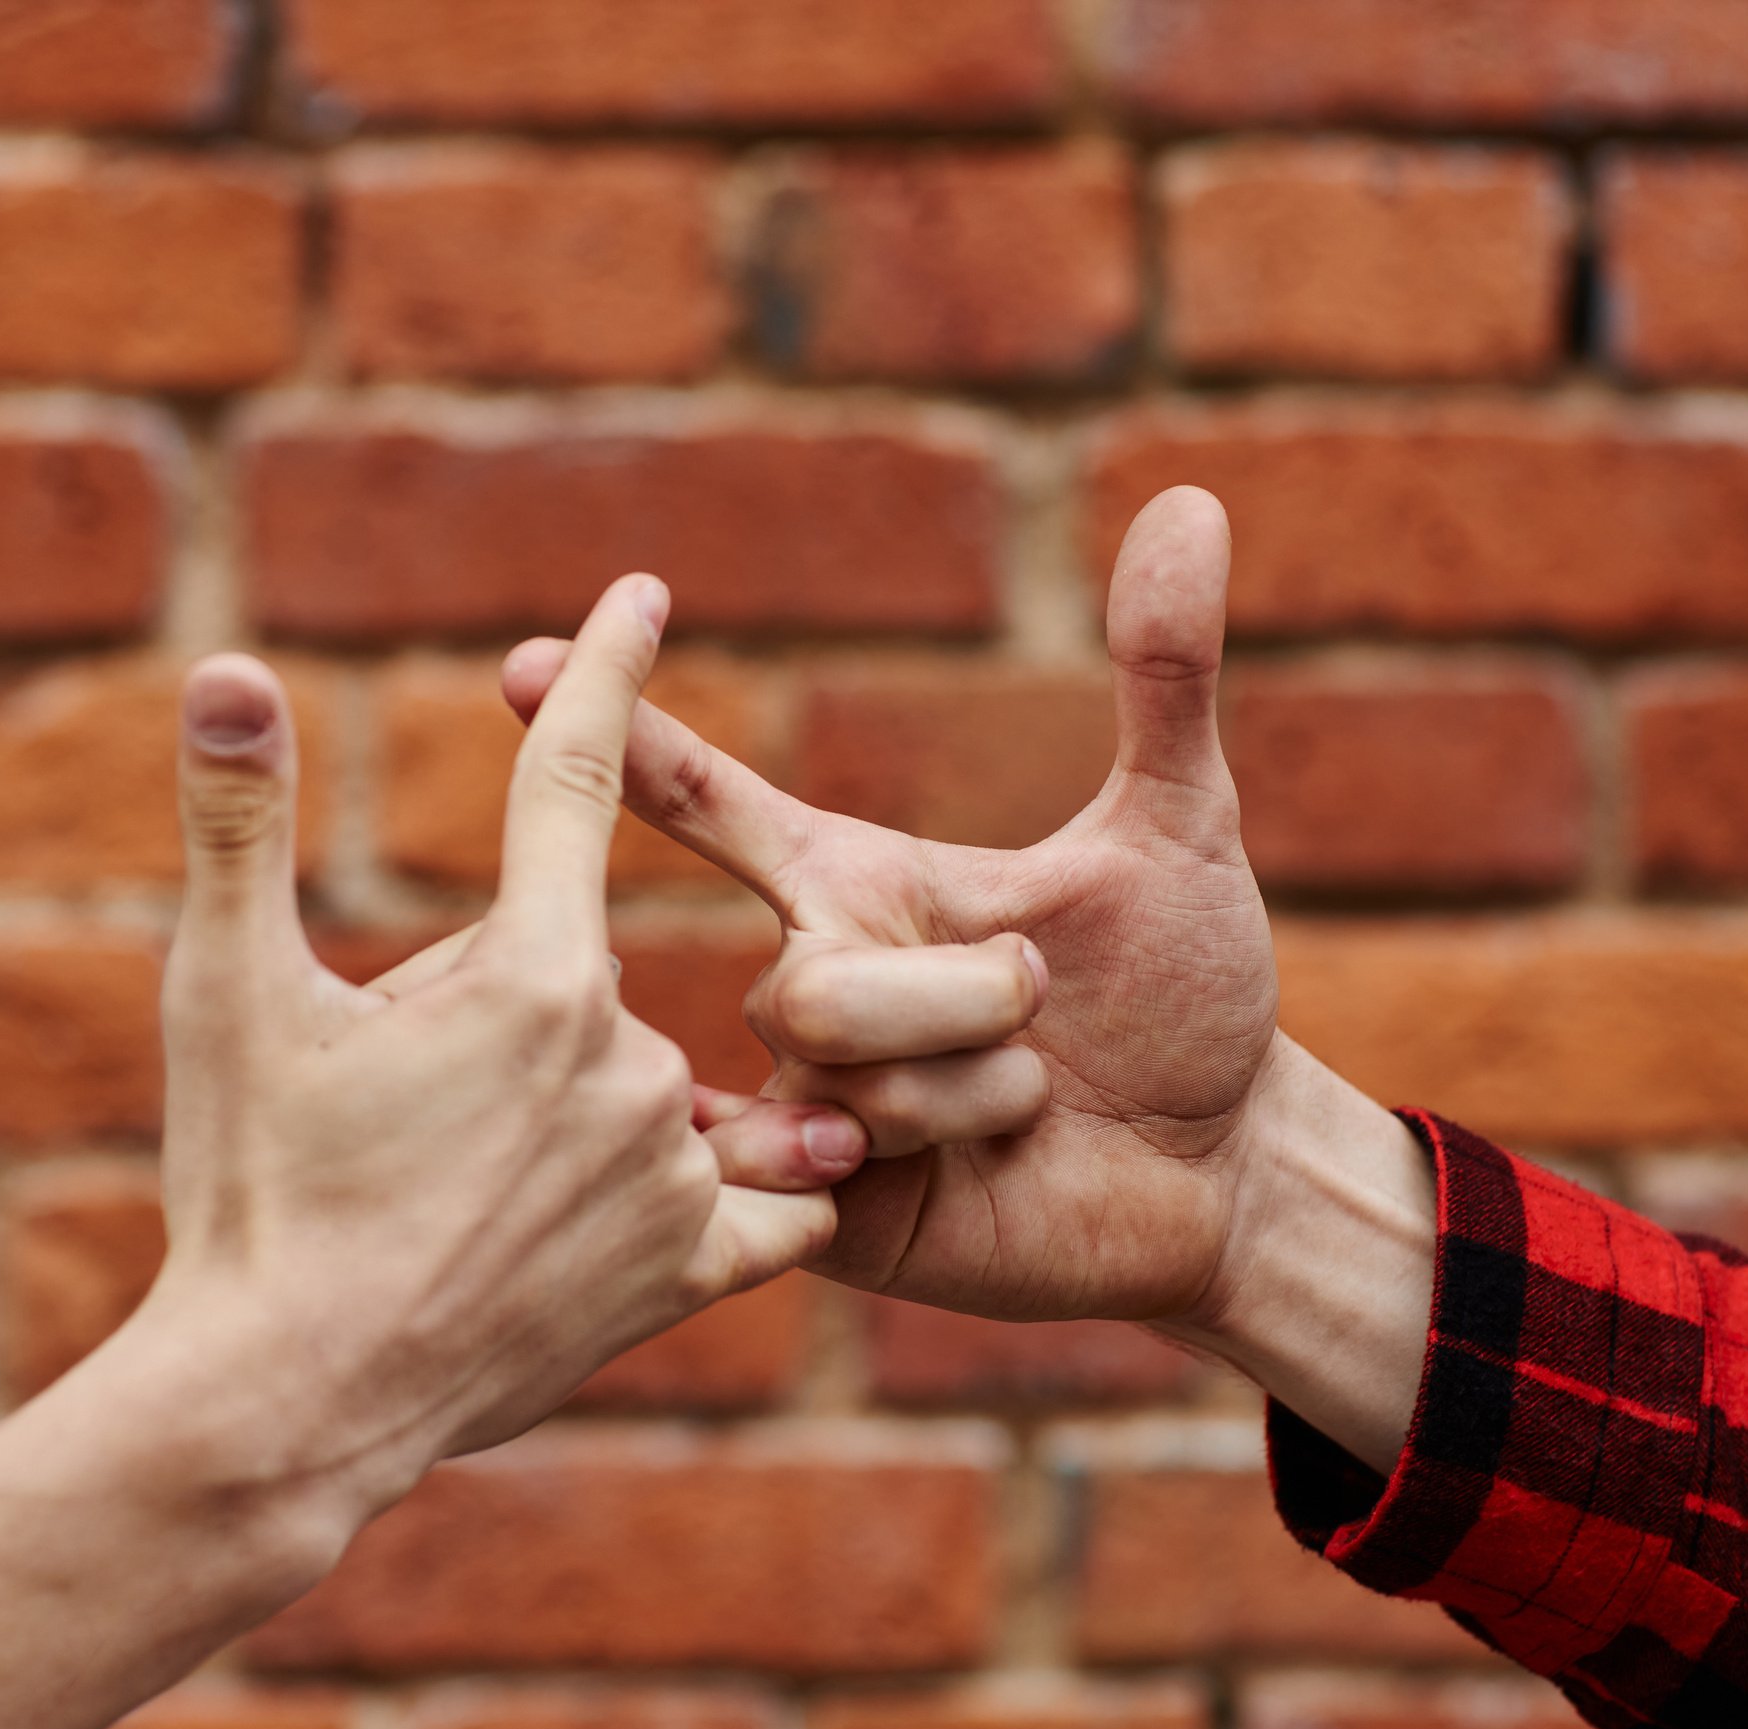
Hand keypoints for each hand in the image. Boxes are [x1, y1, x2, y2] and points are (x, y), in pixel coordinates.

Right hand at [129, 574, 841, 1542]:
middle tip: (390, 1113)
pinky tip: (633, 1214)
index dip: (605, 672)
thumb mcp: (221, 995)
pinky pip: (755, 1200)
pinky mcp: (690, 1268)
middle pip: (568, 973)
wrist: (287, 1405)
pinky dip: (719, 1193)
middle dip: (486, 1018)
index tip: (645, 595)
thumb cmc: (246, 1193)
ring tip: (458, 1200)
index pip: (577, 777)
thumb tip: (221, 664)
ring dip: (564, 1113)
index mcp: (528, 973)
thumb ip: (239, 825)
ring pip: (637, 1088)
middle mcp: (628, 1056)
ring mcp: (670, 1168)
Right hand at [503, 490, 1289, 1329]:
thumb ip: (1163, 675)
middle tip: (1048, 1011)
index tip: (524, 665)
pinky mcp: (827, 1209)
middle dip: (965, 999)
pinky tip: (969, 1171)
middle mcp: (812, 984)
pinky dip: (933, 1154)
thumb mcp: (1177, 828)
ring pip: (842, 1077)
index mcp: (856, 883)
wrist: (1222, 1166)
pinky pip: (836, 1169)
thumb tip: (1189, 499)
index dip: (622, 738)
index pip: (707, 802)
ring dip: (983, 1084)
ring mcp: (810, 1103)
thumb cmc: (1183, 993)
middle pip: (813, 986)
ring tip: (1040, 1099)